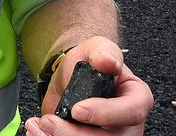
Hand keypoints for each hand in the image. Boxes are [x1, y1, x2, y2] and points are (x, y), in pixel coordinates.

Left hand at [25, 36, 152, 135]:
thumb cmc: (90, 63)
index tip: (77, 109)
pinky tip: (38, 132)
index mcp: (137, 98)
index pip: (131, 112)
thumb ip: (102, 51)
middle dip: (75, 134)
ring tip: (39, 125)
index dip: (105, 114)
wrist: (73, 75)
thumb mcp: (96, 48)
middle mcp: (128, 124)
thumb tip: (107, 61)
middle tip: (48, 122)